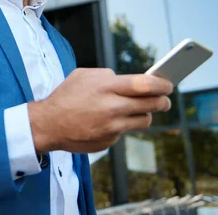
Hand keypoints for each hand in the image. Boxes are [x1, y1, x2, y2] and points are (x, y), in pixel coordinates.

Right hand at [28, 68, 172, 153]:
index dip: (162, 84)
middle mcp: (113, 108)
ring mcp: (112, 127)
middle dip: (163, 101)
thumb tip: (128, 81)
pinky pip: (124, 131)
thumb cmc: (66, 96)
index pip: (146, 85)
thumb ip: (107, 76)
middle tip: (164, 99)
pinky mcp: (109, 141)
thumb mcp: (83, 75)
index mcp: (107, 87)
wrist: (48, 124)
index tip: (168, 84)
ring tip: (137, 109)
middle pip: (152, 104)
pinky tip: (107, 121)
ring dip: (144, 113)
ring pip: (144, 120)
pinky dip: (121, 125)